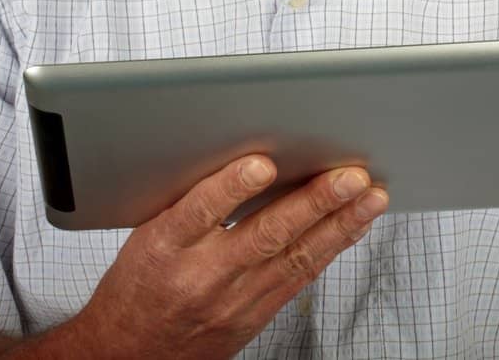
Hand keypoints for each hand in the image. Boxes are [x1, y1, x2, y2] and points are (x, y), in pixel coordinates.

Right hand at [59, 154, 387, 359]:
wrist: (128, 353)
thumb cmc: (137, 286)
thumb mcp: (146, 235)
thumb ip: (190, 201)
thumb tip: (245, 157)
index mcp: (164, 248)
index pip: (199, 212)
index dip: (232, 187)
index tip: (262, 163)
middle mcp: (202, 277)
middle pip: (263, 235)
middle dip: (313, 202)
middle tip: (350, 175)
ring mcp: (233, 301)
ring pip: (295, 257)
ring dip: (339, 224)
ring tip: (370, 197)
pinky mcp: (254, 316)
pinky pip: (300, 278)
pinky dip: (331, 248)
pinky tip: (353, 226)